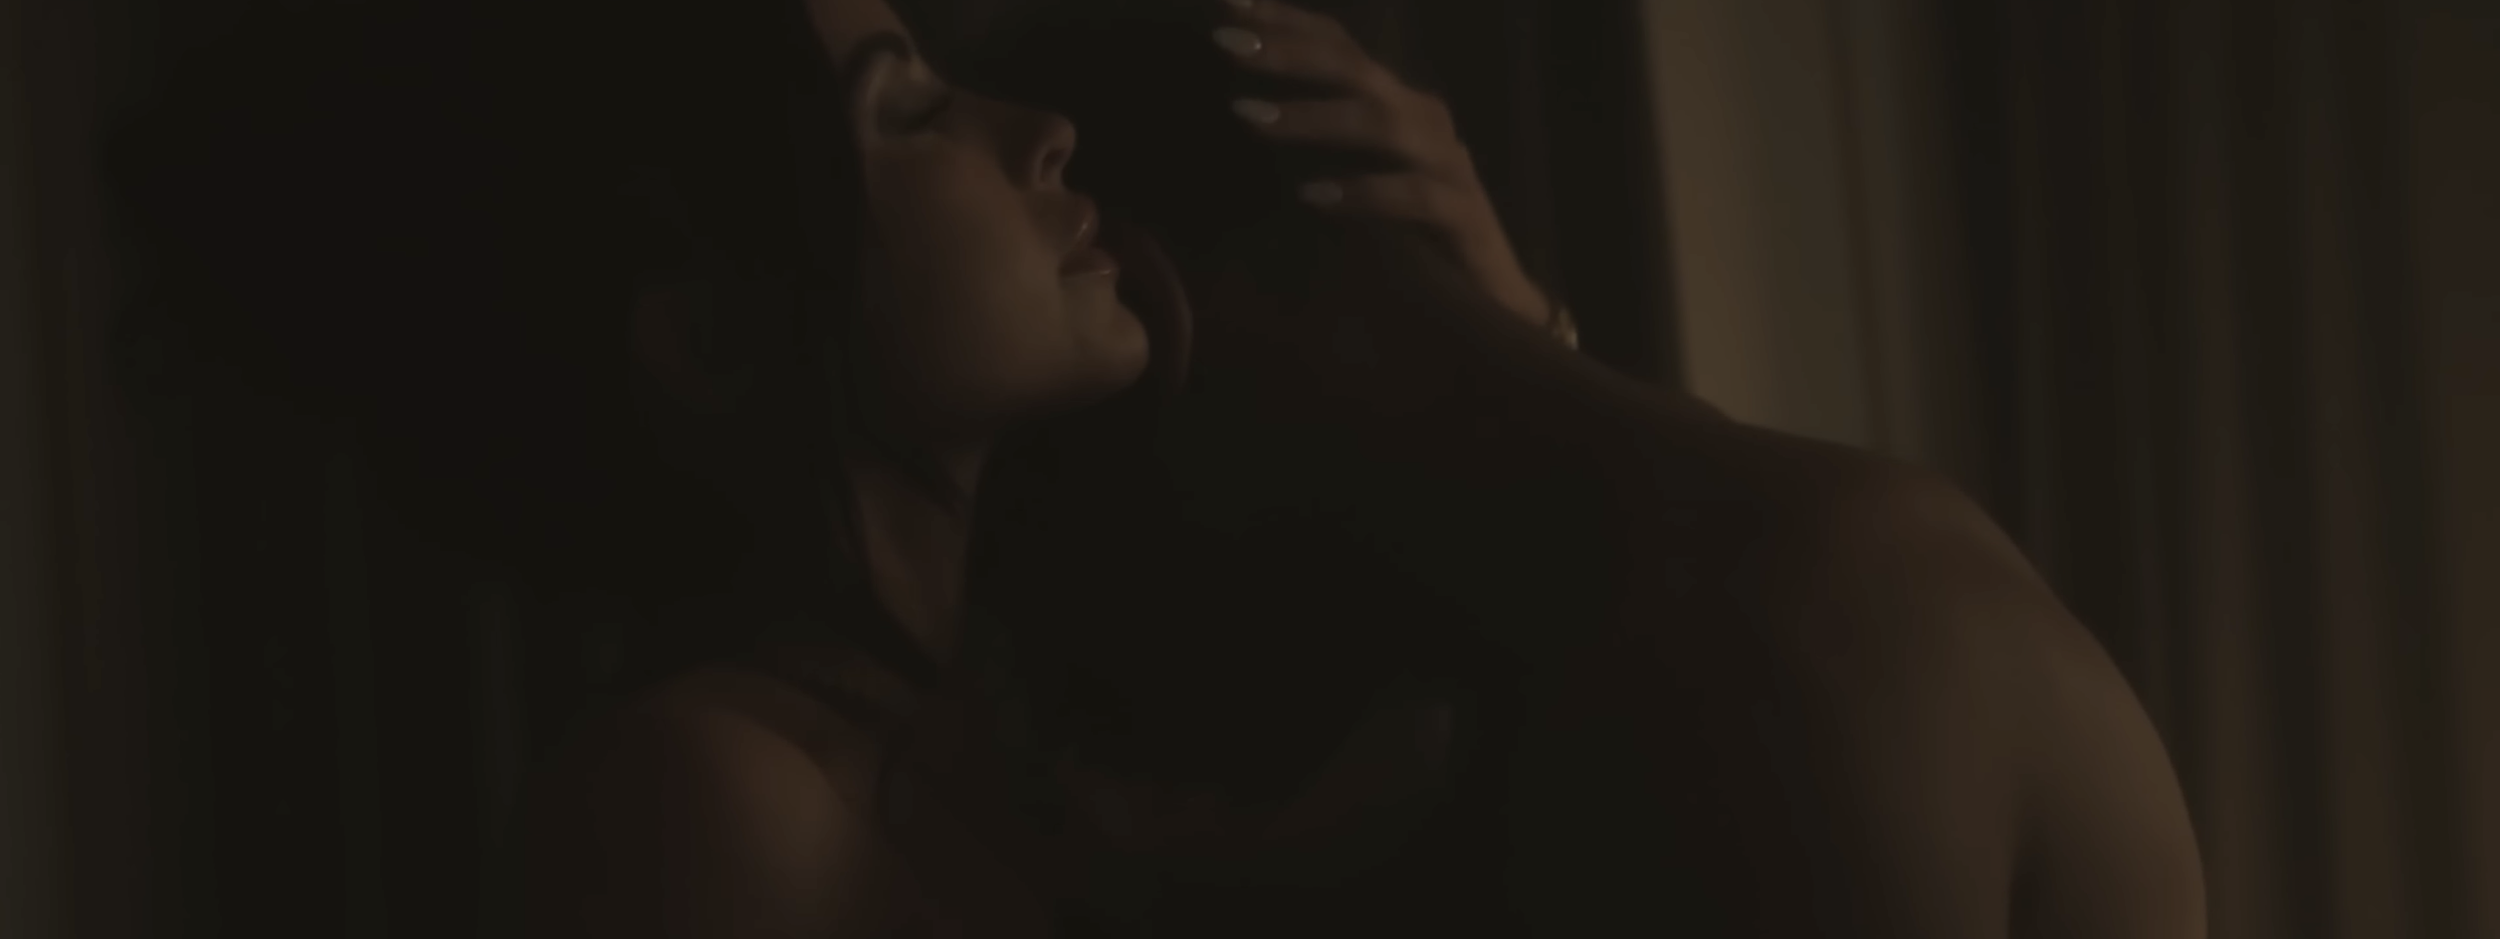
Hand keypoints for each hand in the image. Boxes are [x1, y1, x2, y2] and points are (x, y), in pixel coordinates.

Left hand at [1211, 0, 1559, 332]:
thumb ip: (1310, 149)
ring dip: (1312, 117)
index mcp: (1395, 105)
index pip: (1340, 46)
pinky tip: (1312, 196)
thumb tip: (1236, 122)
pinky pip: (1413, 195)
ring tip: (1250, 117)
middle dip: (1289, 53)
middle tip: (1226, 44)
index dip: (1288, 20)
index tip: (1227, 4)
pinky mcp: (1463, 216)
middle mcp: (1423, 122)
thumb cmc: (1406, 239)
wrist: (1489, 299)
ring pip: (1381, 124)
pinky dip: (1363, 192)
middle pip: (1355, 70)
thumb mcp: (1348, 184)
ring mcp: (1448, 165)